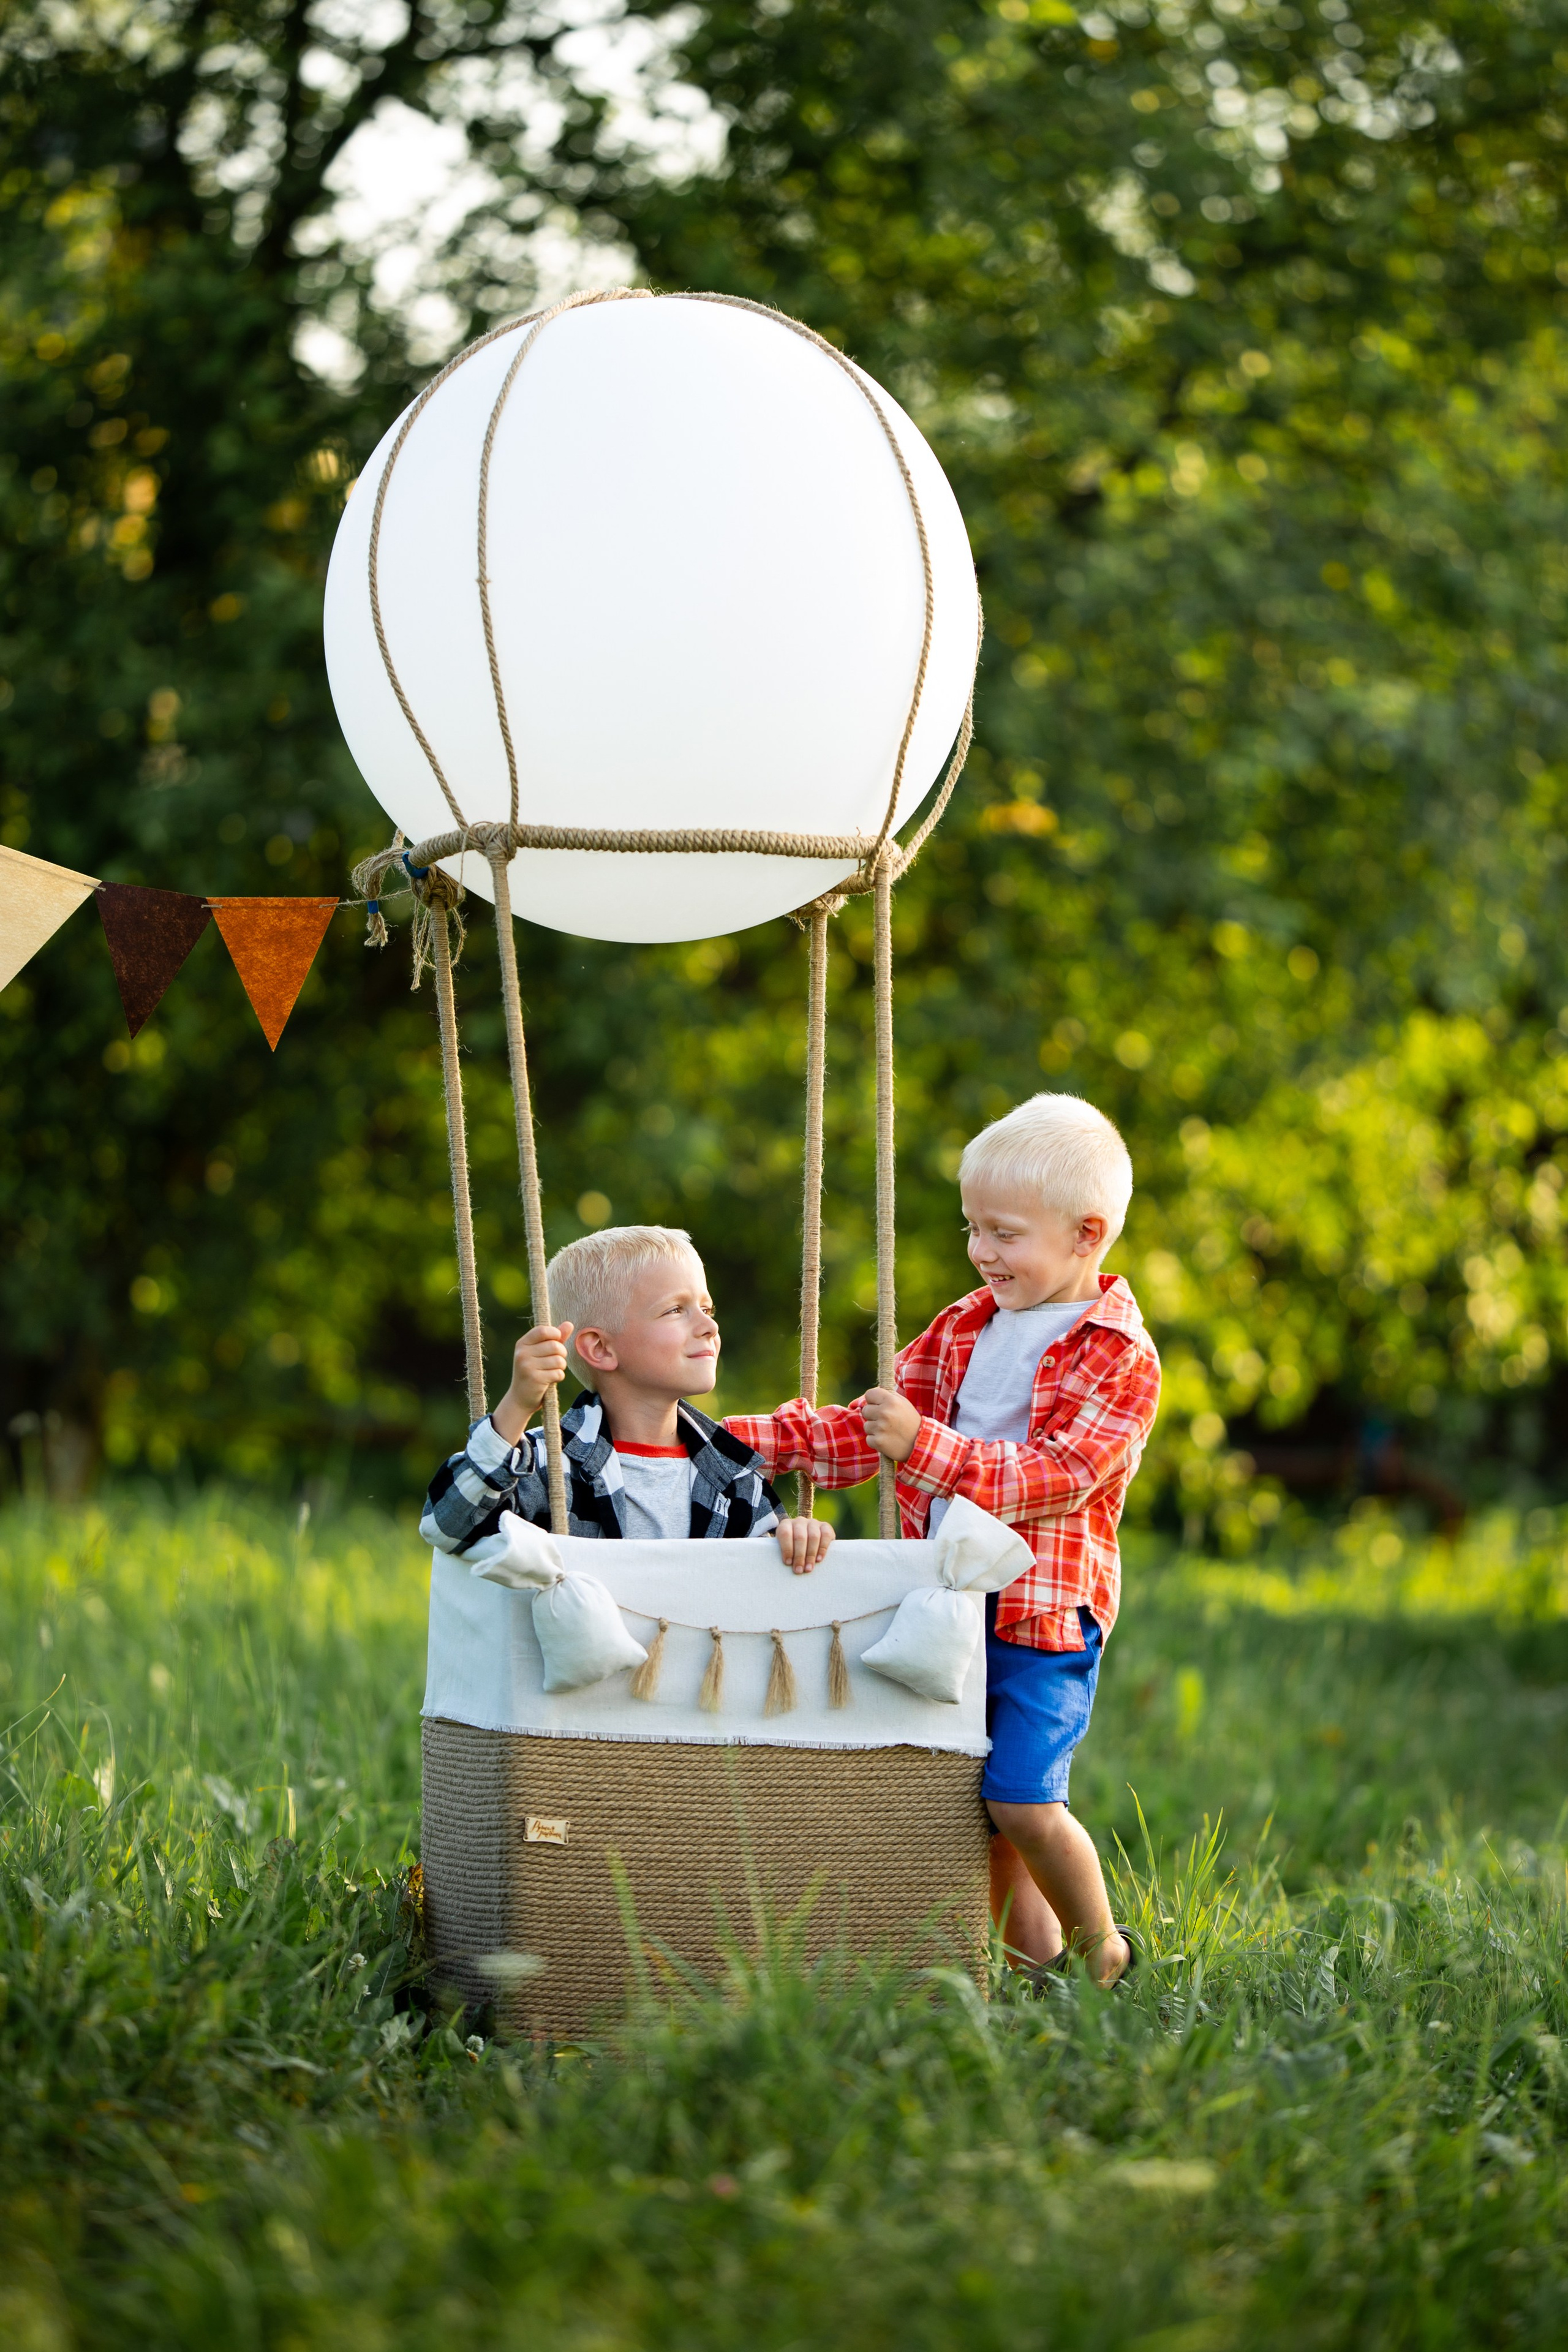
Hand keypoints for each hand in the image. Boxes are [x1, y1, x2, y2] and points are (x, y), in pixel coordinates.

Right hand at [490, 1322, 573, 1443]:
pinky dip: (558, 1377)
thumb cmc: (533, 1372)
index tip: (557, 1342)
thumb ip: (555, 1338)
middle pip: (555, 1346)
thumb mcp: (540, 1353)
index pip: (543, 1330)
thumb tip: (569, 1323)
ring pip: (559, 1360)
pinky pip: (558, 1373)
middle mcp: (522, 1353)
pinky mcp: (535, 1379)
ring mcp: (527, 1366)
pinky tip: (549, 1381)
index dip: (555, 1334)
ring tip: (552, 1371)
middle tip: (555, 1362)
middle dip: (562, 1354)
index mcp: (522, 1344)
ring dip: (561, 1367)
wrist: (520, 1399)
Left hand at [776, 1516, 834, 1572]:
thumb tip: (788, 1566)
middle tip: (799, 1570)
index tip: (788, 1563)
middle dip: (799, 1556)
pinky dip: (822, 1549)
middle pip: (800, 1537)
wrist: (807, 1542)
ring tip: (808, 1568)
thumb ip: (785, 1554)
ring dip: (811, 1555)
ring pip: (813, 1537)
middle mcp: (799, 1521)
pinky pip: (826, 1535)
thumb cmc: (793, 1549)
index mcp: (786, 1525)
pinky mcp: (825, 1526)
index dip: (787, 1548)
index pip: (785, 1533)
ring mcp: (813, 1522)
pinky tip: (819, 1559)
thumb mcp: (786, 1549)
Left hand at [860, 1386, 919, 1463]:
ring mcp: (880, 1428)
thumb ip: (888, 1396)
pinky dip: (876, 1441)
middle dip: (873, 1416)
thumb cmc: (910, 1422)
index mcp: (891, 1401)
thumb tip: (871, 1394)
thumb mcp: (903, 1403)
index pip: (869, 1394)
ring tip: (888, 1431)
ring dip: (874, 1429)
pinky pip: (868, 1439)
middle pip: (865, 1410)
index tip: (878, 1406)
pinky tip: (887, 1440)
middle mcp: (885, 1413)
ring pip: (866, 1426)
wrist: (920, 1443)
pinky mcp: (878, 1441)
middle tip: (886, 1421)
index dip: (873, 1400)